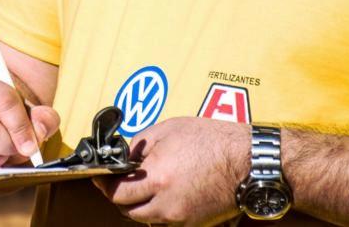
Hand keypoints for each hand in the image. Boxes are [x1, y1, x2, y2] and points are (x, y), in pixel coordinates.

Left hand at [93, 116, 249, 224]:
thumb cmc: (212, 140)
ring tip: (143, 184)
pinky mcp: (194, 223)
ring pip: (147, 217)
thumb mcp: (168, 130)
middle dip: (120, 196)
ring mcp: (181, 217)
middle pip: (128, 210)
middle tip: (119, 180)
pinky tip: (164, 191)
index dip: (105, 185)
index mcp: (157, 177)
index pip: (117, 192)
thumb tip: (124, 157)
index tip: (100, 177)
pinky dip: (159, 209)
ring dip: (139, 204)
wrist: (248, 161)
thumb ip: (139, 145)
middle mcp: (167, 203)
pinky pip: (166, 220)